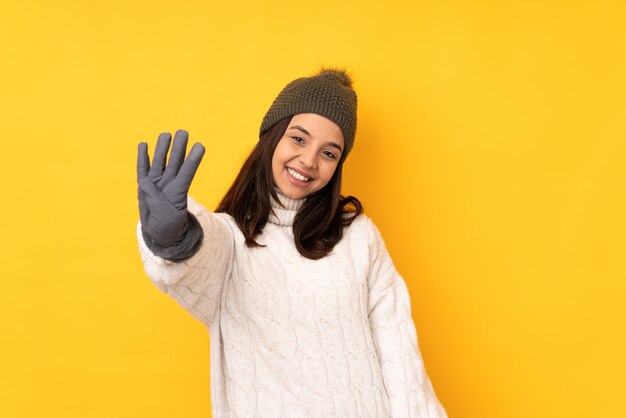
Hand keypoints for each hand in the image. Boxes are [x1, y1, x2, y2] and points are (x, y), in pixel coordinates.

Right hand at [137, 130, 204, 244]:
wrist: (160, 233)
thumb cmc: (167, 225)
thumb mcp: (164, 216)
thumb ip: (155, 199)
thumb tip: (144, 182)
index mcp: (179, 191)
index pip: (187, 172)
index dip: (193, 160)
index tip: (200, 146)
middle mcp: (169, 183)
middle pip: (175, 162)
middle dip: (178, 148)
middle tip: (183, 132)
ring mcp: (157, 183)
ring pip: (160, 162)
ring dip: (162, 148)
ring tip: (166, 135)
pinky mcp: (145, 186)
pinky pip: (143, 170)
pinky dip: (142, 158)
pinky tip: (143, 145)